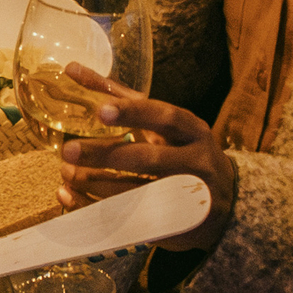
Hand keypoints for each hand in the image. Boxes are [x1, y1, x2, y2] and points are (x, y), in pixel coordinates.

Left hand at [62, 84, 236, 248]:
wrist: (225, 200)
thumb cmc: (184, 150)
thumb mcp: (164, 122)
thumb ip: (123, 98)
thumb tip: (73, 69)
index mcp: (192, 130)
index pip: (165, 117)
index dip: (133, 113)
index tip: (100, 110)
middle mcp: (194, 161)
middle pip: (149, 158)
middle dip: (106, 154)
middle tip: (69, 149)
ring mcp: (186, 195)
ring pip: (137, 192)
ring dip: (96, 184)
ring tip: (66, 173)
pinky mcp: (174, 223)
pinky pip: (130, 219)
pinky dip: (96, 208)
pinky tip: (69, 196)